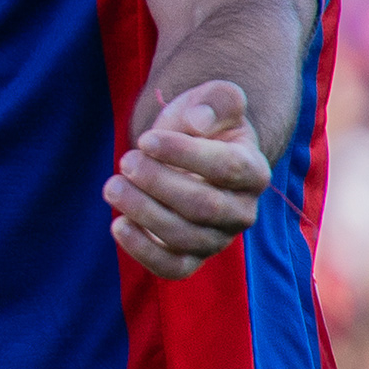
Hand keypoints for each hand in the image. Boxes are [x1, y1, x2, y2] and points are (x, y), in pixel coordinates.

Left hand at [105, 81, 267, 277]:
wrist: (186, 154)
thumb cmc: (200, 125)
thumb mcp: (212, 99)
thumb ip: (217, 100)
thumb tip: (198, 122)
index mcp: (254, 171)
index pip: (227, 167)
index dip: (183, 153)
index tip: (145, 140)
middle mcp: (242, 211)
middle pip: (204, 206)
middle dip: (157, 182)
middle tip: (126, 160)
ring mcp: (217, 238)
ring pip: (185, 238)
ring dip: (143, 212)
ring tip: (113, 185)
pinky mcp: (191, 257)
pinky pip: (173, 268)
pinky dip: (143, 251)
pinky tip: (118, 224)